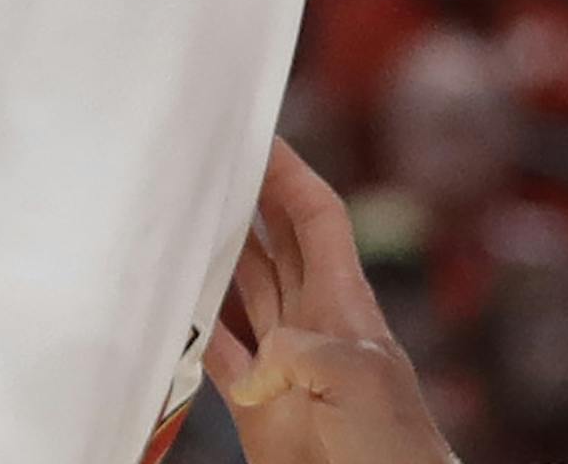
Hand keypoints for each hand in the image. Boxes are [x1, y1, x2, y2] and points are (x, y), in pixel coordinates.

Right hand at [209, 143, 457, 463]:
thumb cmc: (397, 449)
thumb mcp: (359, 378)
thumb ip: (304, 348)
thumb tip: (259, 357)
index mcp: (347, 302)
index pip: (317, 217)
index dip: (290, 174)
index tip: (258, 136)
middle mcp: (312, 323)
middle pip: (274, 242)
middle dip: (245, 200)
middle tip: (206, 161)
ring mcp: (283, 364)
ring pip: (242, 291)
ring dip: (212, 256)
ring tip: (178, 215)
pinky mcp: (255, 406)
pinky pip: (218, 354)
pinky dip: (194, 329)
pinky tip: (170, 303)